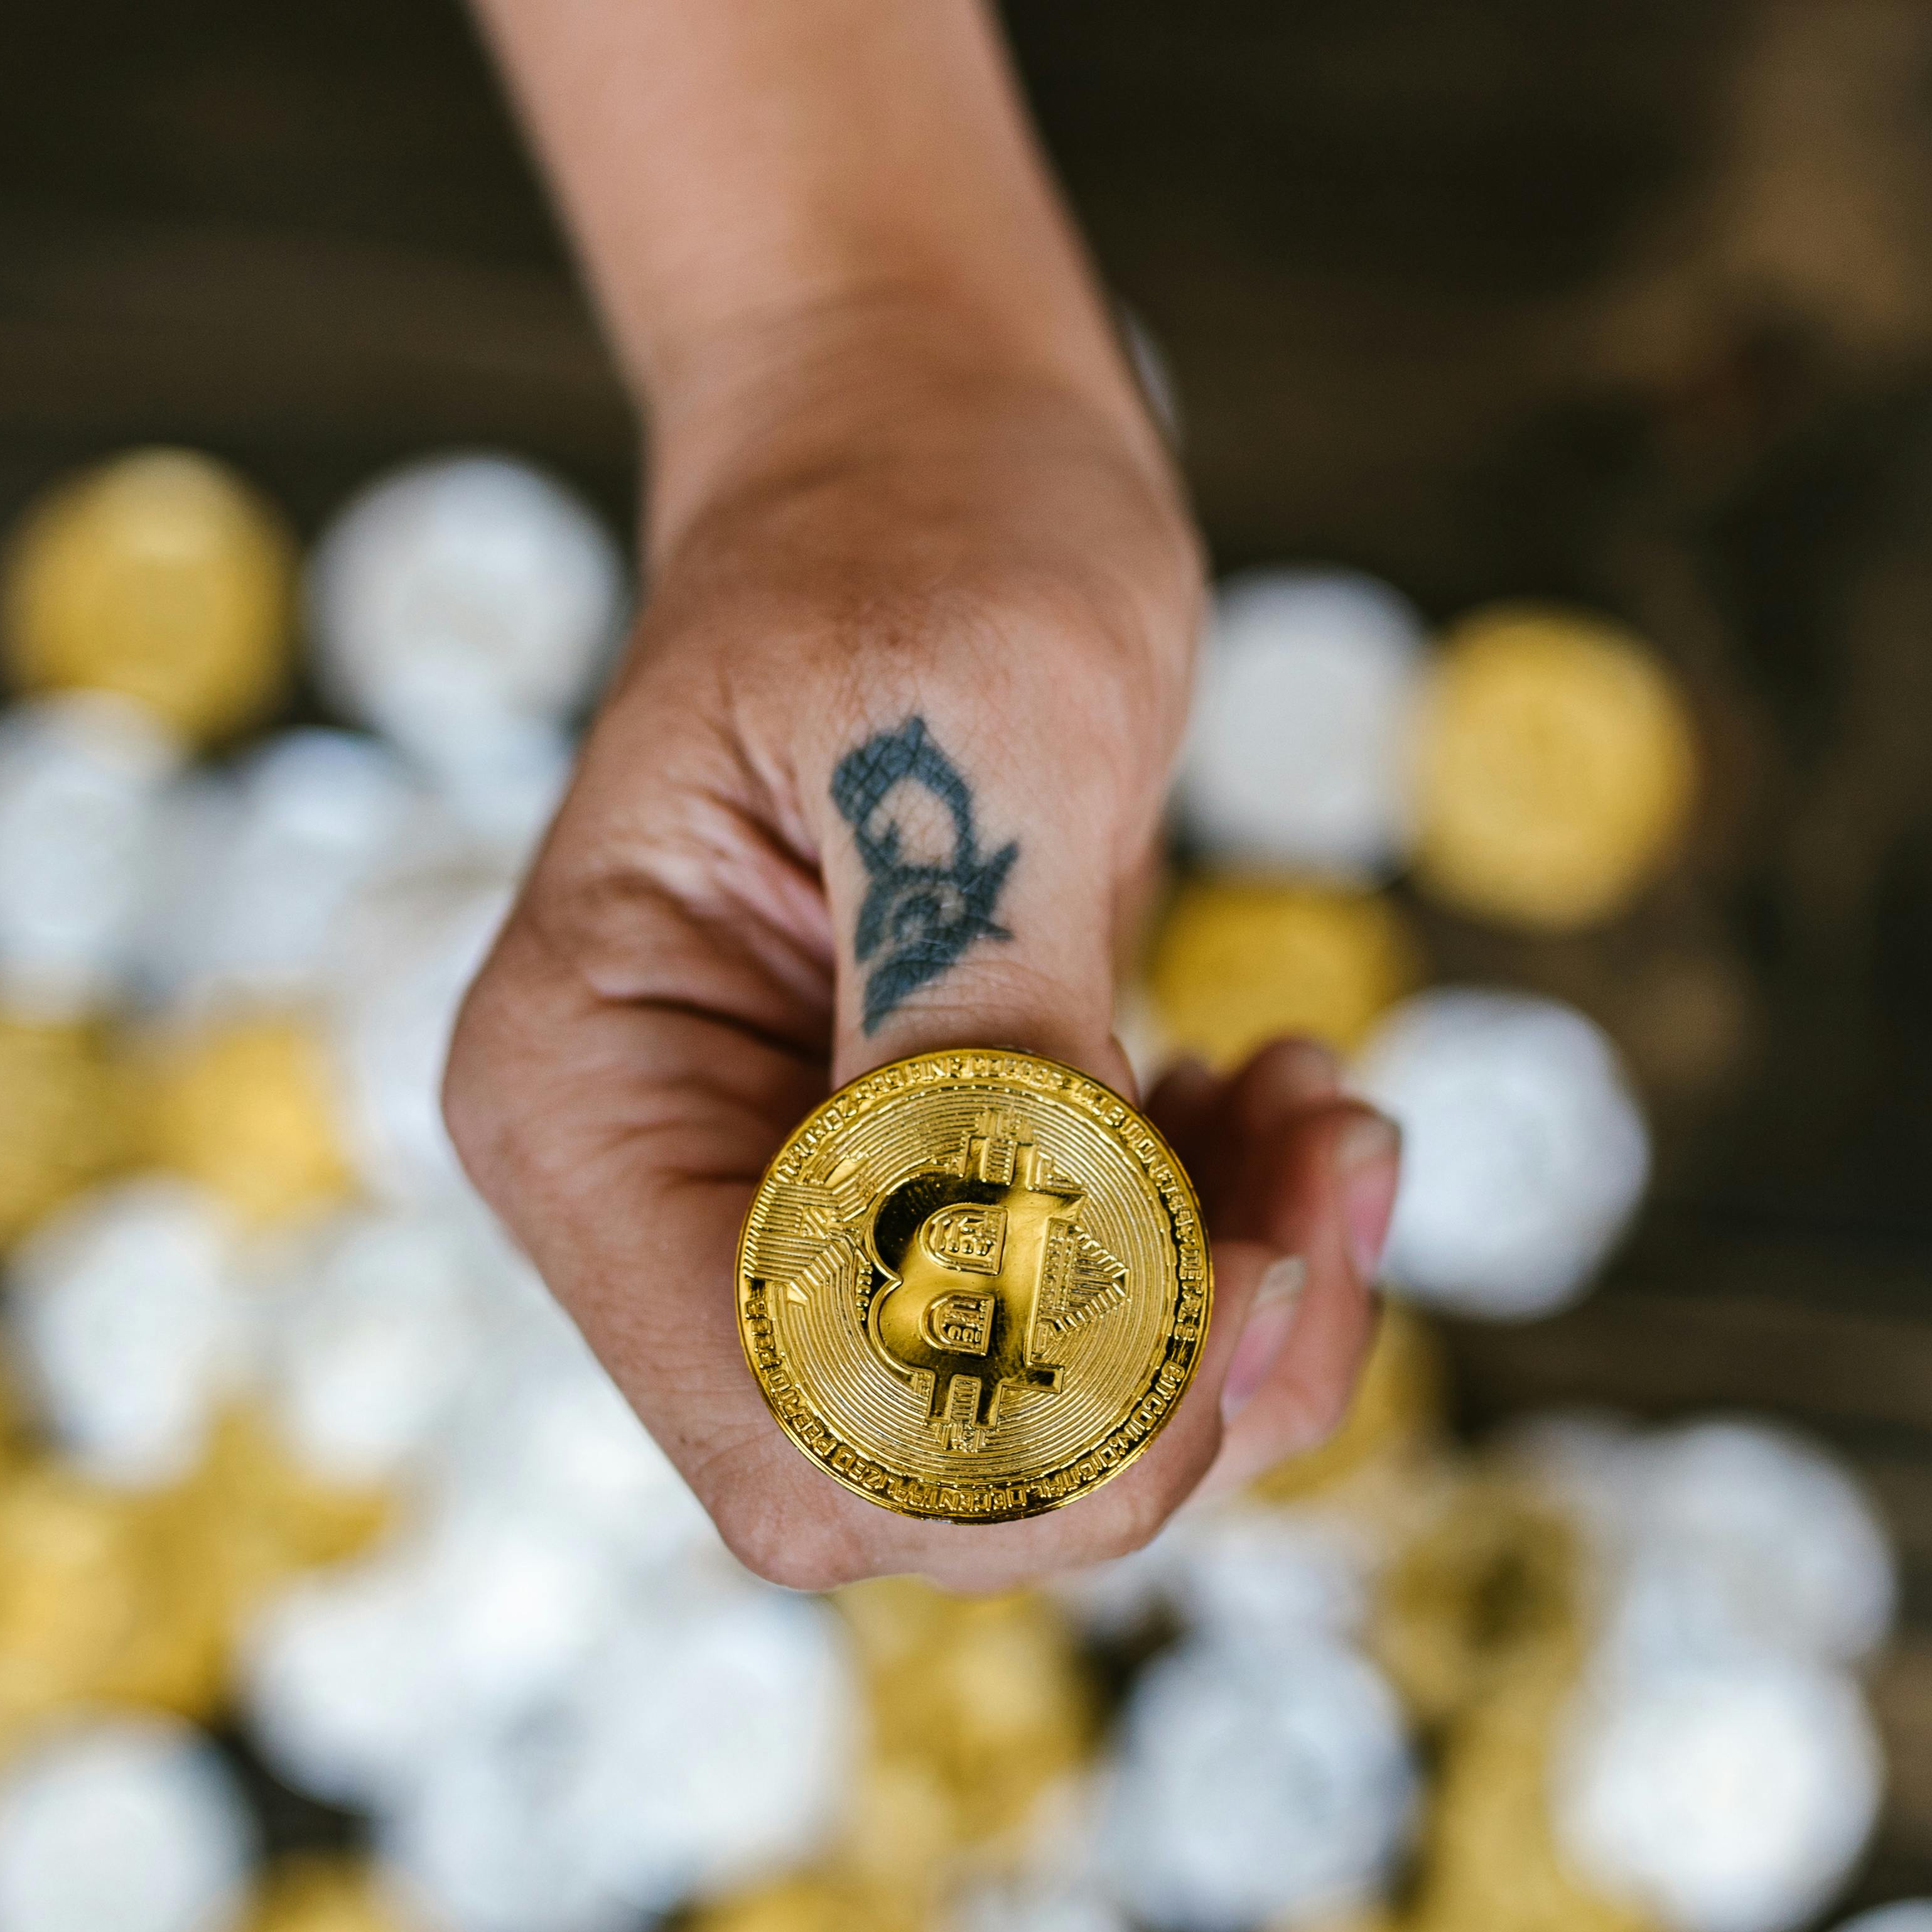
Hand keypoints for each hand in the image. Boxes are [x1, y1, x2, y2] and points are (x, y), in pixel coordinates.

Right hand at [442, 340, 1400, 1590]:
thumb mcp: (970, 717)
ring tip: (1334, 1117)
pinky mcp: (928, 1192)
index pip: (800, 1435)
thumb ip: (981, 1000)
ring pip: (1038, 1441)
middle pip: (925, 1487)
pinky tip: (1285, 1099)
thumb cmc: (926, 530)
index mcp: (593, 1104)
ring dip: (1236, 1326)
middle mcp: (663, 1200)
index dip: (1047, 1434)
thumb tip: (1033, 1263)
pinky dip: (1232, 1264)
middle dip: (1172, 1394)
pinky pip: (1095, 1339)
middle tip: (1338, 1186)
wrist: (932, 444)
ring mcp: (788, 1209)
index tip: (1253, 1268)